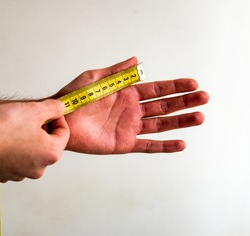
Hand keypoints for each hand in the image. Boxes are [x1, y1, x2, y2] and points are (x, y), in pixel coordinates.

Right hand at [0, 99, 68, 181]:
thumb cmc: (1, 128)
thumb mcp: (34, 109)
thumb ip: (54, 108)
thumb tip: (60, 108)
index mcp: (51, 154)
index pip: (64, 132)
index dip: (56, 117)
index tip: (45, 110)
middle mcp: (39, 169)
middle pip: (47, 143)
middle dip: (40, 129)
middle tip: (26, 117)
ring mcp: (21, 173)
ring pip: (30, 151)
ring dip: (26, 138)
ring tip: (11, 127)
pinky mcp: (5, 174)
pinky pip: (14, 158)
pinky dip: (12, 149)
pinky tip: (2, 138)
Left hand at [52, 57, 208, 153]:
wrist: (60, 120)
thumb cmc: (73, 98)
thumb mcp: (94, 78)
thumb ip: (116, 72)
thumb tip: (136, 60)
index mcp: (126, 94)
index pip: (156, 89)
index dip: (174, 86)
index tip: (193, 84)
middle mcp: (131, 110)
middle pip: (164, 106)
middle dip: (184, 102)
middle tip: (203, 98)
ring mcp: (128, 127)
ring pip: (160, 125)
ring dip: (180, 121)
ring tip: (199, 117)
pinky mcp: (123, 144)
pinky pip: (147, 145)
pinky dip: (164, 146)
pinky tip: (180, 144)